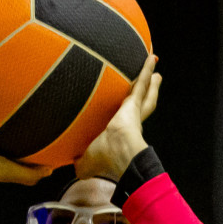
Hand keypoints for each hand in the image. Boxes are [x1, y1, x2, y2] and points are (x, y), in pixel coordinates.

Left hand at [74, 54, 160, 181]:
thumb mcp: (86, 161)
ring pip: (143, 90)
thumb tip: (69, 165)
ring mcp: (133, 110)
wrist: (115, 153)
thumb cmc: (103, 160)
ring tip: (152, 63)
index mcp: (119, 132)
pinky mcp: (133, 102)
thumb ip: (79, 161)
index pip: (125, 120)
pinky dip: (146, 70)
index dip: (129, 115)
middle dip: (147, 91)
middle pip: (141, 101)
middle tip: (153, 79)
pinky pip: (141, 82)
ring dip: (148, 78)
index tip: (130, 110)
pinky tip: (151, 58)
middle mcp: (129, 120)